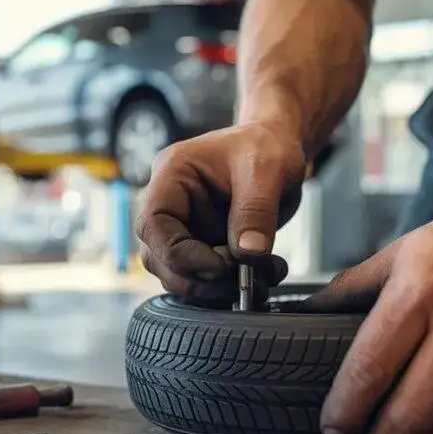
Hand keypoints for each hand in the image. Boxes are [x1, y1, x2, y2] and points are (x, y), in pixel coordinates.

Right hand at [136, 122, 306, 305]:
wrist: (279, 148)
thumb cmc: (265, 146)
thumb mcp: (267, 170)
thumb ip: (255, 211)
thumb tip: (248, 254)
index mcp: (172, 176)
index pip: (153, 225)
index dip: (180, 255)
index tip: (220, 268)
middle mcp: (172, 204)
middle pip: (159, 257)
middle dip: (198, 279)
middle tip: (241, 282)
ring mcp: (187, 227)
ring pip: (180, 274)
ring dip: (217, 287)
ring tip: (260, 277)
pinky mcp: (205, 245)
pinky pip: (205, 277)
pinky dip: (231, 285)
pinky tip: (264, 274)